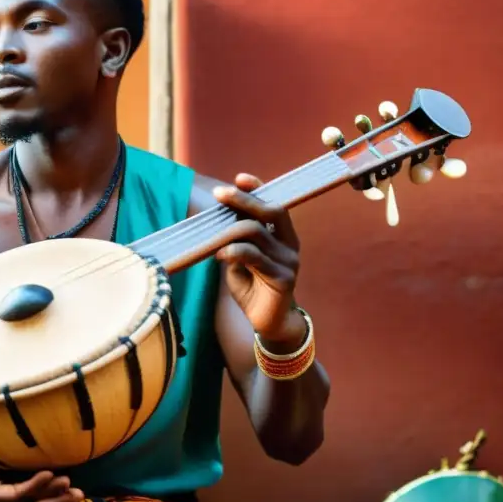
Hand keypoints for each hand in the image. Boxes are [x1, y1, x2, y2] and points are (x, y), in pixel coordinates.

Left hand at [213, 173, 303, 344]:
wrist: (268, 323)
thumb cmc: (252, 287)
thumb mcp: (240, 259)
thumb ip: (235, 240)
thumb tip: (216, 218)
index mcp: (282, 236)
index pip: (273, 204)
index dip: (258, 189)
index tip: (239, 178)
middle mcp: (290, 244)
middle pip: (270, 211)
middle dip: (243, 200)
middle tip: (219, 194)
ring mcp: (289, 260)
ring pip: (258, 233)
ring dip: (230, 231)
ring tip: (212, 239)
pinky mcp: (283, 278)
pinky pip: (255, 257)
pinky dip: (234, 252)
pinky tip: (220, 256)